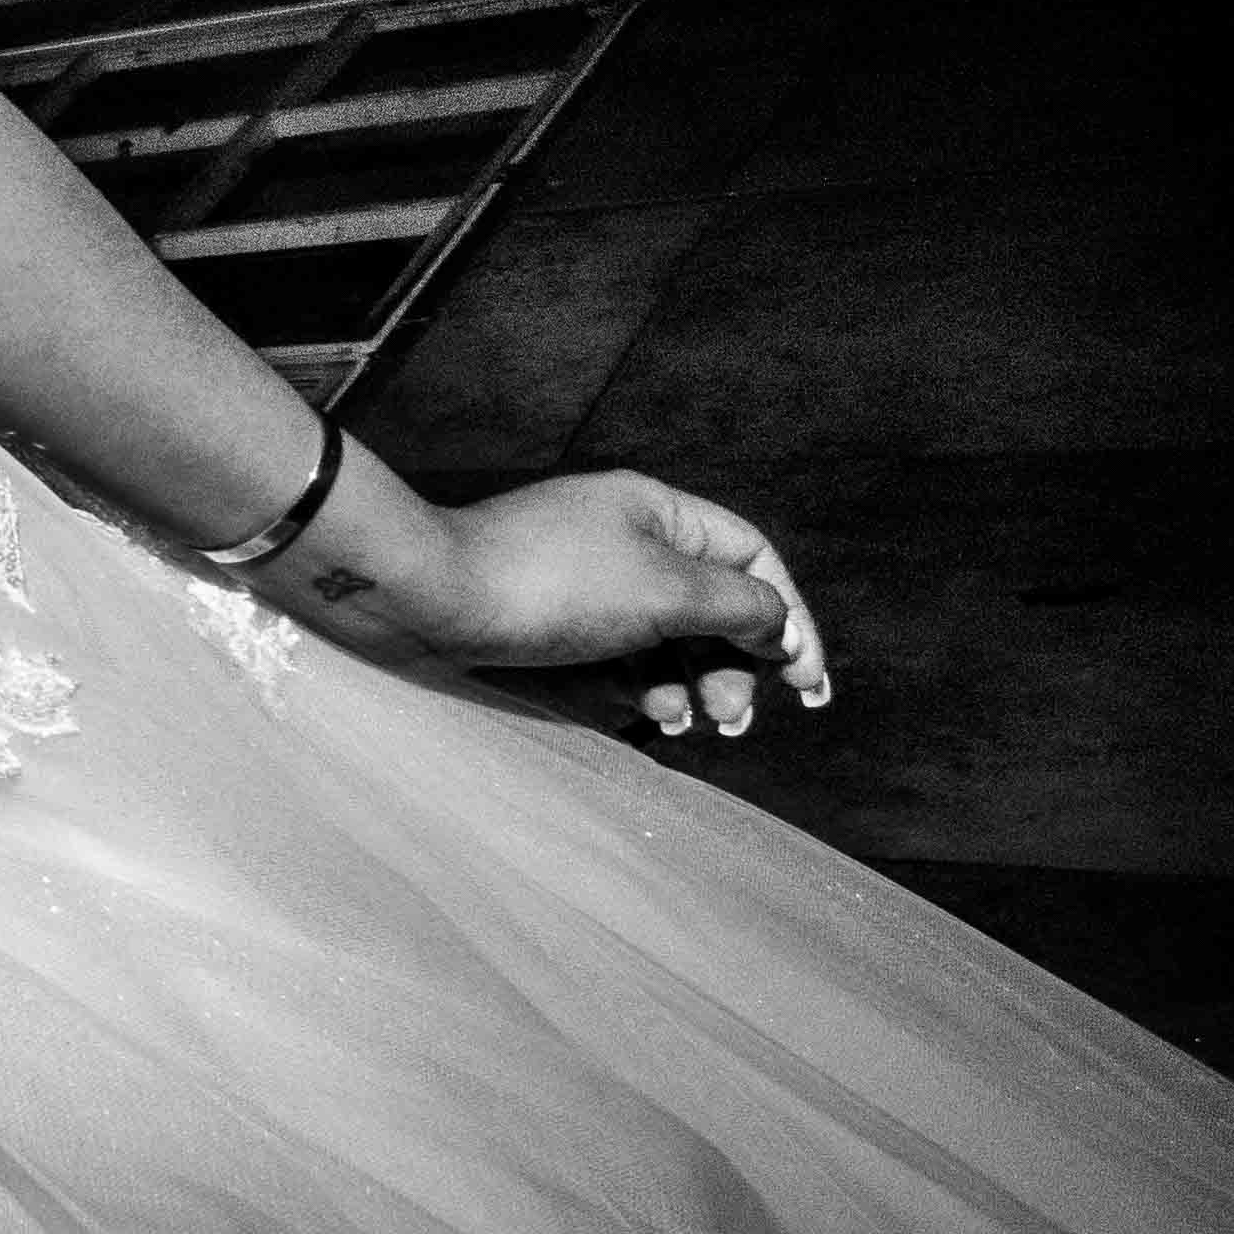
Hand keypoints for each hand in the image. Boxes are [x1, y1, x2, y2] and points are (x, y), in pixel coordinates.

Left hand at [336, 468, 830, 738]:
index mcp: (657, 510)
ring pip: (665, 638)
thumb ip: (738, 607)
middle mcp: (624, 539)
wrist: (424, 597)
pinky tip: (644, 715)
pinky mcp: (548, 621)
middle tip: (734, 720)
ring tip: (690, 723)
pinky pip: (616, 655)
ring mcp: (583, 581)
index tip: (809, 686)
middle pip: (710, 605)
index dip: (788, 619)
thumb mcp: (665, 591)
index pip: (750, 557)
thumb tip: (780, 627)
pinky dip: (639, 686)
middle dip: (734, 664)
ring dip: (691, 684)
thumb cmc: (549, 584)